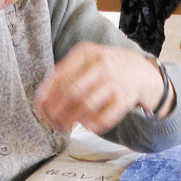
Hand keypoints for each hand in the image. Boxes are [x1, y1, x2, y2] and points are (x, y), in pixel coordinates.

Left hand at [34, 42, 174, 134]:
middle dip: (57, 113)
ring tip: (66, 128)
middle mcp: (100, 63)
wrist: (138, 70)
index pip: (58, 78)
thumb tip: (41, 105)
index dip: (46, 99)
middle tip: (54, 124)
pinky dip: (92, 125)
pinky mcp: (125, 97)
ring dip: (71, 120)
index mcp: (84, 52)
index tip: (42, 113)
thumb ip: (61, 78)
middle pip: (70, 92)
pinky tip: (86, 126)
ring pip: (85, 104)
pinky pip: (104, 116)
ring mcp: (115, 80)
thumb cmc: (102, 69)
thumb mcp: (82, 62)